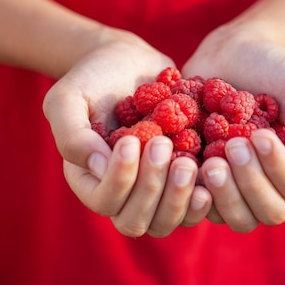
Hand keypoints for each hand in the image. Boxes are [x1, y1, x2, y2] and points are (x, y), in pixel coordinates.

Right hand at [43, 29, 211, 235]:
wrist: (131, 63)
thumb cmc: (94, 77)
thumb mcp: (69, 96)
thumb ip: (72, 134)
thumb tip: (98, 167)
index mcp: (89, 179)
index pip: (105, 201)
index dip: (120, 179)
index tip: (133, 140)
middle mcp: (121, 193)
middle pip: (136, 221)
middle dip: (153, 188)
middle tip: (165, 146)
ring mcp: (154, 190)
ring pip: (167, 221)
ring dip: (180, 197)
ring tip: (190, 163)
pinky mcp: (180, 181)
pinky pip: (194, 206)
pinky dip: (205, 195)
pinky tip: (215, 170)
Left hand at [182, 26, 284, 231]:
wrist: (232, 55)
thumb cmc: (275, 67)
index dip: (277, 169)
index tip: (259, 135)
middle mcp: (274, 184)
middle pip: (268, 213)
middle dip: (250, 184)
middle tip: (232, 146)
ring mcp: (239, 187)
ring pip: (237, 218)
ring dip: (224, 195)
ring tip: (209, 161)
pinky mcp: (208, 183)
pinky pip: (201, 207)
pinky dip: (193, 192)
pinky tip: (186, 163)